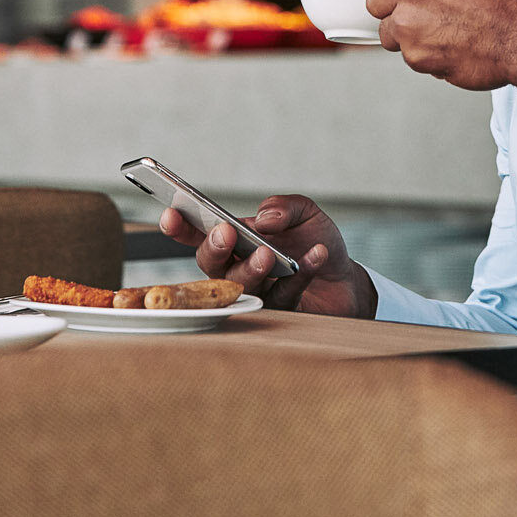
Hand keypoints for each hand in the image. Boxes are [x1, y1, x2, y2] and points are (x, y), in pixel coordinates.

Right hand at [158, 194, 374, 317]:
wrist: (344, 277)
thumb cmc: (313, 241)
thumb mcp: (305, 213)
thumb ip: (285, 207)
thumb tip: (265, 217)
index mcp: (237, 239)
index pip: (201, 233)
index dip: (181, 226)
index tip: (171, 214)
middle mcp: (239, 267)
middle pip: (212, 265)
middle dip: (215, 248)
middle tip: (226, 233)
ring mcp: (258, 291)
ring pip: (240, 286)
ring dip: (252, 267)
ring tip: (269, 254)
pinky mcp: (282, 310)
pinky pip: (285, 294)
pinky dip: (302, 272)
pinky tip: (317, 255)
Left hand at [363, 0, 516, 90]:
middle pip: (373, 0)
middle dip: (393, 7)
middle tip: (422, 12)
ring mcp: (408, 25)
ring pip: (388, 32)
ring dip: (407, 34)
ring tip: (441, 31)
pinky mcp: (416, 56)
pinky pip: (409, 55)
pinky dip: (426, 54)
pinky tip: (451, 46)